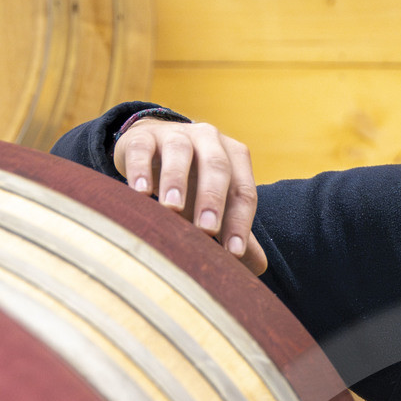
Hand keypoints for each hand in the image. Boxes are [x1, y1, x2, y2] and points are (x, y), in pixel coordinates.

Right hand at [114, 117, 266, 274]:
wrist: (154, 148)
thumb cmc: (193, 183)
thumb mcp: (215, 204)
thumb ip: (234, 229)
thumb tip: (260, 266)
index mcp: (234, 156)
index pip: (242, 191)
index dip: (240, 222)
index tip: (233, 253)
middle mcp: (209, 139)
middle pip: (216, 166)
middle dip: (213, 199)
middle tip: (207, 229)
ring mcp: (175, 134)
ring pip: (179, 152)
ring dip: (176, 181)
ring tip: (171, 208)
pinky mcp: (143, 136)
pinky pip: (143, 149)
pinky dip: (141, 169)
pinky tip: (140, 192)